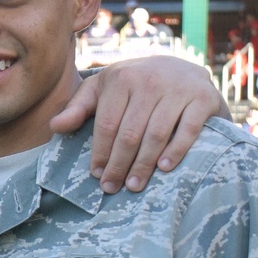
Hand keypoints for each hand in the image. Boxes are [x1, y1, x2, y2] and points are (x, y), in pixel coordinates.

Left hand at [50, 55, 225, 194]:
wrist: (184, 70)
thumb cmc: (135, 86)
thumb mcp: (103, 90)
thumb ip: (79, 107)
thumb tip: (55, 127)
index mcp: (120, 78)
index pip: (106, 124)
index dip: (100, 153)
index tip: (96, 175)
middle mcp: (149, 80)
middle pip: (129, 133)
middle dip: (118, 165)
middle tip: (112, 188)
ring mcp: (178, 88)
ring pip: (156, 134)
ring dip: (143, 164)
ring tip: (134, 186)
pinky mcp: (202, 98)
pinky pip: (187, 130)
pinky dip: (176, 151)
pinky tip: (164, 169)